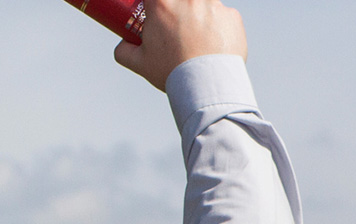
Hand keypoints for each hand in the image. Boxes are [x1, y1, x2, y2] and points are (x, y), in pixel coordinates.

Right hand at [113, 0, 247, 90]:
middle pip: (179, 1)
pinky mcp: (232, 15)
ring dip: (197, 18)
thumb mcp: (139, 63)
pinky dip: (216, 28)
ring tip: (195, 42)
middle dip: (177, 11)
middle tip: (174, 27)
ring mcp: (213, 5)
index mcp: (162, 4)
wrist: (208, 83)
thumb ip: (124, 50)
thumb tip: (123, 45)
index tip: (154, 14)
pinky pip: (221, 17)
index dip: (152, 5)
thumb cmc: (173, 71)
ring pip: (201, 6)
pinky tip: (211, 47)